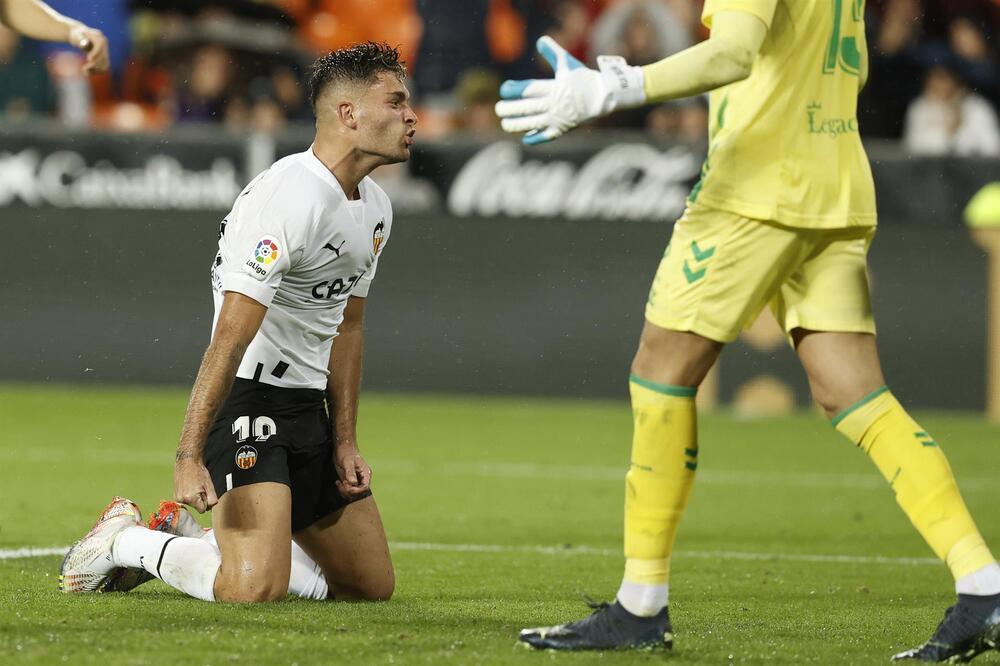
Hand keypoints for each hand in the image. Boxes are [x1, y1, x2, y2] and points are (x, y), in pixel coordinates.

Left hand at [68, 24, 108, 74]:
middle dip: (94, 64)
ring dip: (96, 69)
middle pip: (103, 56)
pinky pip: (104, 66)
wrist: (79, 35)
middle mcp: (104, 43)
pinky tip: (88, 71)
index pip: (99, 46)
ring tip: (84, 71)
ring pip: (105, 63)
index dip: (95, 53)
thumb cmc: (76, 35)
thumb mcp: (76, 35)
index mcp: (98, 36)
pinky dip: (97, 70)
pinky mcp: (105, 57)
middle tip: (83, 69)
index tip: (88, 60)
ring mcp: (106, 51)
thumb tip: (84, 44)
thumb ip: (79, 39)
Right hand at [173, 456, 218, 512]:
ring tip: (194, 486)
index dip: (206, 502)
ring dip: (195, 498)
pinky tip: (189, 487)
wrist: (187, 462)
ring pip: (191, 504)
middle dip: (200, 500)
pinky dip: (189, 496)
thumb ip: (212, 499)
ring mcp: (177, 498)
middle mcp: (182, 500)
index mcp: (191, 498)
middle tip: (200, 488)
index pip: (202, 510)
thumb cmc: (199, 472)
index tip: (205, 493)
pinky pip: (186, 500)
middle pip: (196, 507)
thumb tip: (210, 508)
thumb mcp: (209, 485)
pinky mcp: (175, 496)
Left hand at [334, 443, 371, 499]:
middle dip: (349, 491)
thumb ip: (350, 472)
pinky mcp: (350, 481)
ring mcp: (356, 481)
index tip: (347, 485)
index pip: (364, 488)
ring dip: (345, 492)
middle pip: (359, 493)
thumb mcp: (347, 461)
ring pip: (353, 494)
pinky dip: (342, 490)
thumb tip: (353, 483)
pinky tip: (338, 483)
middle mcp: (362, 479)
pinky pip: (348, 490)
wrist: (342, 448)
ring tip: (339, 483)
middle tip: (342, 483)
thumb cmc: (346, 452)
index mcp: (365, 474)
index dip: (356, 490)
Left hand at [495, 36, 645, 144]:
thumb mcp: (568, 63)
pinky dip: (536, 138)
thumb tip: (540, 40)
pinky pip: (547, 136)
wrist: (604, 97)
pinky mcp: (563, 129)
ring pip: (533, 124)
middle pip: (527, 108)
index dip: (515, 90)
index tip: (503, 90)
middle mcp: (554, 104)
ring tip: (505, 124)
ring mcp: (558, 118)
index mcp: (554, 87)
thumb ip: (553, 52)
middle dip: (510, 109)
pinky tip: (525, 139)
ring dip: (517, 125)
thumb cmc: (583, 78)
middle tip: (498, 109)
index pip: (530, 89)